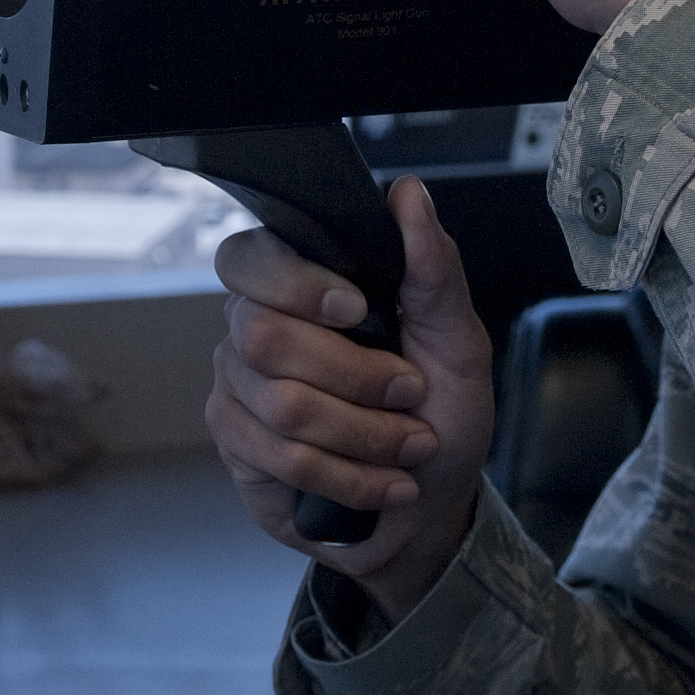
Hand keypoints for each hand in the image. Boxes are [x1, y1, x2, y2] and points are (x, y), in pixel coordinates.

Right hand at [207, 176, 493, 618]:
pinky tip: (386, 482)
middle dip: (356, 375)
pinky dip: (352, 475)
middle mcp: (254, 328)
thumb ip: (432, 266)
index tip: (356, 309)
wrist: (432, 501)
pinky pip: (284, 459)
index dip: (294, 283)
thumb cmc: (440, 409)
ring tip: (411, 444)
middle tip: (411, 393)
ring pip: (282, 405)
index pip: (249, 257)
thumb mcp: (456, 338)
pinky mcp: (240, 448)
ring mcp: (238, 389)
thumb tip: (409, 194)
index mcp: (300, 284)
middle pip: (263, 336)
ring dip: (367, 434)